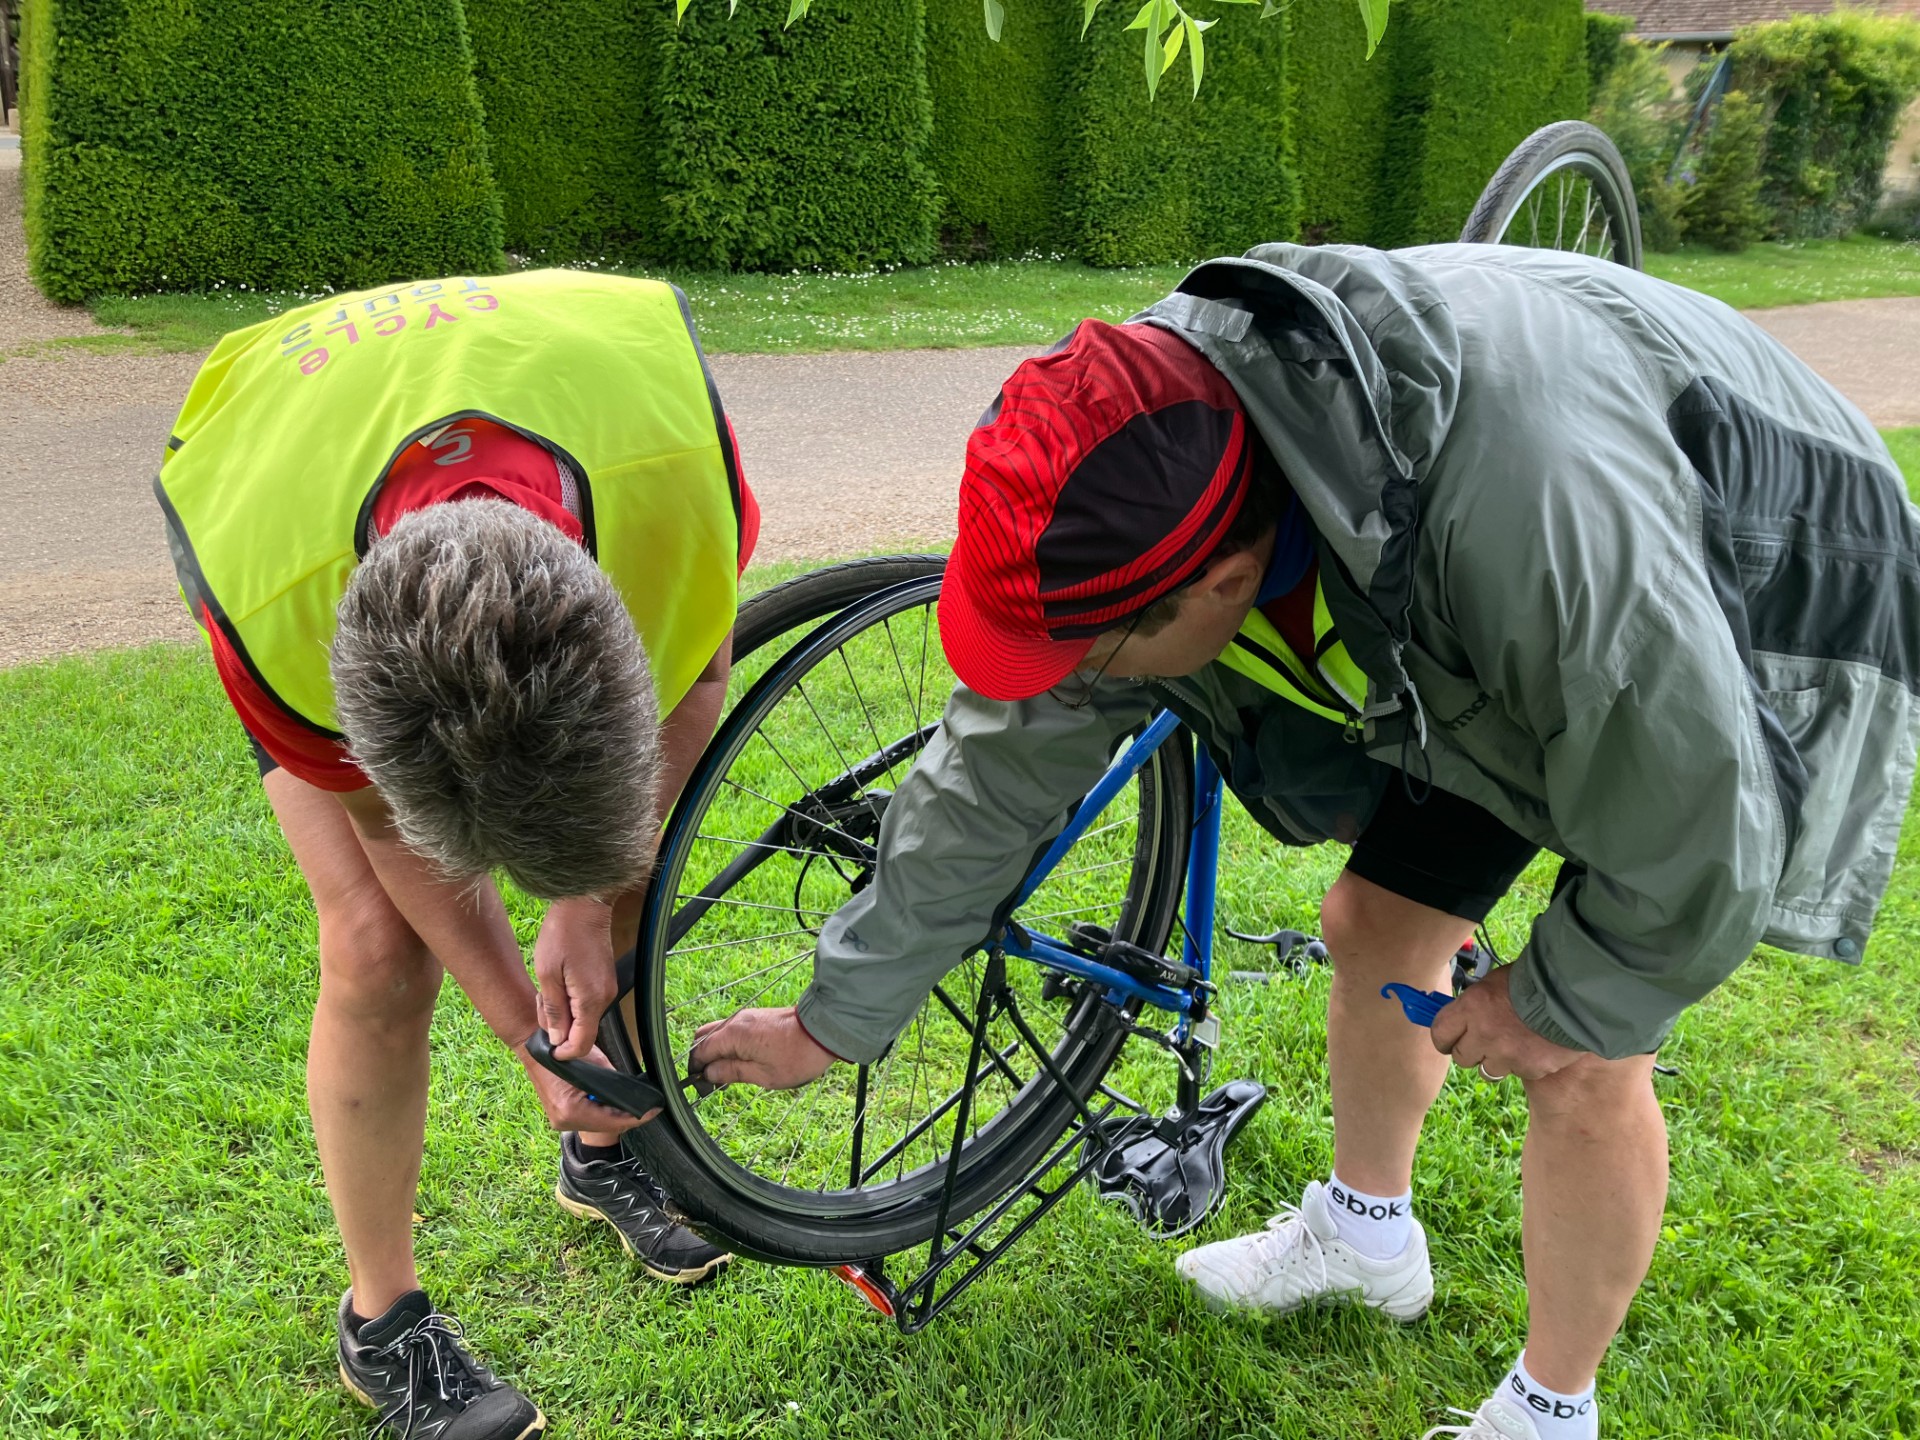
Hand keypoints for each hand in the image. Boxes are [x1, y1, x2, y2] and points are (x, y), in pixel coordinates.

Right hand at [514, 1040, 652, 1132]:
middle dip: (629, 1118)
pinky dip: (602, 1114)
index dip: (638, 1117)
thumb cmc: (563, 1052)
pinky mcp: (560, 1117)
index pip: (613, 1122)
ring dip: (615, 1117)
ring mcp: (561, 1121)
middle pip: (607, 1127)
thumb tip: (634, 1092)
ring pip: (598, 1125)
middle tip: (649, 1108)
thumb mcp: (597, 1064)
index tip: (654, 1111)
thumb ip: (614, 1082)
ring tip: (635, 1107)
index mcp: (572, 1111)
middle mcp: (565, 1121)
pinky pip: (587, 1120)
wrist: (536, 1050)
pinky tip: (613, 1105)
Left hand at [533, 899, 617, 1060]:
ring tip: (548, 985)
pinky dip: (569, 998)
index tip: (546, 1044)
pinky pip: (586, 1002)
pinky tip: (558, 978)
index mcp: (590, 999)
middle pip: (582, 1031)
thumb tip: (557, 1039)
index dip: (563, 1052)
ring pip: (583, 1016)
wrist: (584, 904)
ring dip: (562, 1010)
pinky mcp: (604, 980)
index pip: (582, 1043)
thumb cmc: (563, 934)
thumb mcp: (547, 973)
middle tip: (541, 1001)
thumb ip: (553, 1010)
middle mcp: (604, 997)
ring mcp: (606, 988)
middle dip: (558, 1026)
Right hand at [689, 1006, 837, 1090]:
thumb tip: (709, 1074)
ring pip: (718, 1032)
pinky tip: (740, 1060)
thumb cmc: (797, 1056)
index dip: (697, 1069)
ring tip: (728, 1073)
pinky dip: (729, 1044)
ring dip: (716, 1051)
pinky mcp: (757, 1017)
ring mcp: (747, 1017)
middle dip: (702, 1057)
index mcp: (733, 1035)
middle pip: (704, 1037)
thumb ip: (732, 1072)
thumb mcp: (763, 1075)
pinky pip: (733, 1029)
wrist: (824, 1032)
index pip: (701, 1051)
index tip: (701, 1084)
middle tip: (711, 1079)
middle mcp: (736, 1021)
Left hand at [1429, 966, 1584, 1083]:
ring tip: (1512, 1044)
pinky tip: (1535, 1046)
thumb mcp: (1494, 982)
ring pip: (1487, 1070)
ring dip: (1496, 1061)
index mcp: (1471, 1007)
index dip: (1444, 1037)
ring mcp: (1506, 1055)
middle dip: (1470, 1050)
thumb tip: (1461, 1014)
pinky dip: (1523, 1064)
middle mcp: (1483, 1034)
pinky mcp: (1528, 1069)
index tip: (1449, 1039)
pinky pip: (1517, 1072)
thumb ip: (1475, 1002)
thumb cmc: (1533, 981)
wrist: (1574, 995)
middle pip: (1461, 1057)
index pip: (1440, 1033)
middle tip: (1484, 1040)